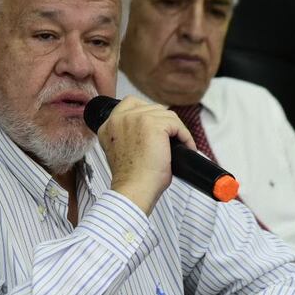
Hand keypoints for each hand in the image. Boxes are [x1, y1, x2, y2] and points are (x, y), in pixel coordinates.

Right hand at [97, 96, 194, 214]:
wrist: (134, 190)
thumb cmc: (131, 179)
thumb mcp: (121, 151)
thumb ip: (128, 135)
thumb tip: (151, 131)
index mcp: (108, 125)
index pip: (130, 104)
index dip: (148, 116)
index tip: (157, 131)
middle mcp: (119, 118)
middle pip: (151, 108)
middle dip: (164, 123)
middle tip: (171, 141)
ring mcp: (135, 119)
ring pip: (165, 115)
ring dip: (176, 130)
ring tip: (180, 146)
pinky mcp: (153, 124)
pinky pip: (176, 123)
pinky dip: (185, 136)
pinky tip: (186, 147)